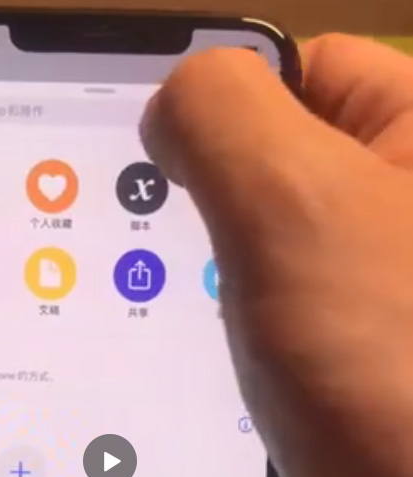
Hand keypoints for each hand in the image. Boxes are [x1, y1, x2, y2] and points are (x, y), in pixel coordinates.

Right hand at [142, 34, 412, 476]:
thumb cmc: (388, 371)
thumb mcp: (296, 210)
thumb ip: (225, 118)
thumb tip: (175, 102)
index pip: (301, 70)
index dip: (213, 103)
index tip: (134, 164)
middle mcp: (409, 211)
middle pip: (279, 162)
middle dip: (200, 201)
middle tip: (127, 250)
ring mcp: (385, 294)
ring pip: (270, 249)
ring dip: (211, 276)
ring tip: (149, 311)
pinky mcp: (362, 365)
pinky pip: (279, 319)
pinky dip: (234, 332)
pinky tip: (193, 362)